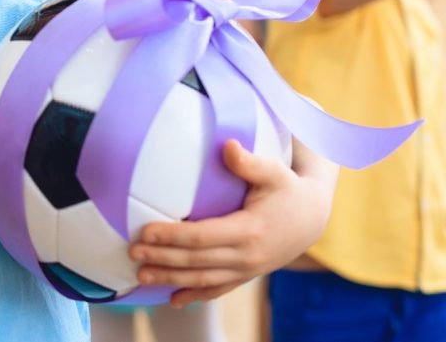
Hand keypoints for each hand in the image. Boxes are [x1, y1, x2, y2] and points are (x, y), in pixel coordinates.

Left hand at [128, 139, 335, 307]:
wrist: (313, 217)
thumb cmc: (287, 188)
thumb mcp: (273, 172)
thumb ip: (249, 162)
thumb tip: (228, 146)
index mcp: (250, 231)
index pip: (202, 237)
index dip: (172, 236)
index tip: (145, 232)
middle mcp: (248, 256)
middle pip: (197, 262)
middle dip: (163, 259)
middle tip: (133, 253)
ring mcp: (247, 269)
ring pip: (203, 280)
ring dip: (171, 280)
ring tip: (142, 277)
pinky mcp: (246, 275)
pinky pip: (218, 289)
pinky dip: (195, 295)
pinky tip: (173, 300)